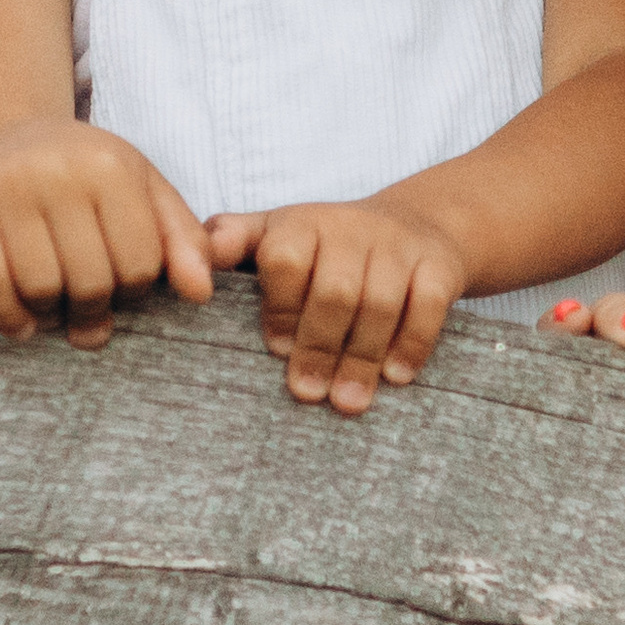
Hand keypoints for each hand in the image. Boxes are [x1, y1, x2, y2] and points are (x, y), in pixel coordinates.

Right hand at [0, 118, 212, 349]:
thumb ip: (181, 239)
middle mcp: (57, 168)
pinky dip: (9, 318)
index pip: (140, 264)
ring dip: (51, 317)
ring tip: (56, 310)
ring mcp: (6, 185)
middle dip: (93, 310)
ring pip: (42, 289)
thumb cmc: (83, 177)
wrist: (4, 140)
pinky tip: (22, 325)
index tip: (124, 289)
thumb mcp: (142, 190)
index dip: (136, 291)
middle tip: (88, 312)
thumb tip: (201, 293)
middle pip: (91, 282)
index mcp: (110, 164)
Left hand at [205, 199, 468, 414]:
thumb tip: (185, 271)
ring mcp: (398, 245)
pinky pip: (428, 305)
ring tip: (346, 402)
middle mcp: (350, 227)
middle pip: (336, 290)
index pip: (285, 258)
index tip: (275, 349)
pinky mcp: (439, 264)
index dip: (280, 307)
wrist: (414, 225)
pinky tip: (395, 376)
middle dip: (319, 346)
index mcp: (301, 222)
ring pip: (381, 302)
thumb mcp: (275, 233)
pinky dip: (411, 344)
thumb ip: (230, 246)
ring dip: (361, 358)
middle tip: (306, 393)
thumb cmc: (326, 246)